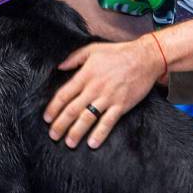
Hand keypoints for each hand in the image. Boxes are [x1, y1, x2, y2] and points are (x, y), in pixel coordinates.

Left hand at [44, 37, 165, 149]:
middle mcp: (94, 88)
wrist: (145, 58)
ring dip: (76, 132)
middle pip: (72, 110)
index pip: (64, 95)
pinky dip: (100, 133)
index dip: (53, 108)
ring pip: (87, 118)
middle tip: (53, 135)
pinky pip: (108, 122)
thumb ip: (74, 58)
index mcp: (85, 75)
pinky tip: (92, 143)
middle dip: (60, 124)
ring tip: (69, 143)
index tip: (47, 119)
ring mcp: (108, 98)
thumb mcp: (92, 49)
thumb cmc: (118, 53)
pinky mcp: (121, 105)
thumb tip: (59, 67)